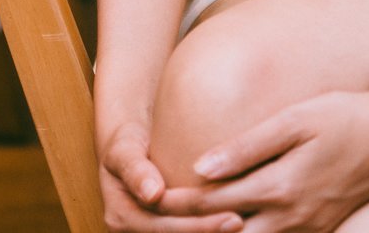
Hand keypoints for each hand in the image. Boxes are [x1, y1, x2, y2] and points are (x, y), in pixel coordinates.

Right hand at [98, 118, 240, 232]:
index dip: (201, 228)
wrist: (128, 152)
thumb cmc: (128, 144)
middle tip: (245, 223)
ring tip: (249, 227)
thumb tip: (153, 193)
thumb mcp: (124, 150)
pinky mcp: (162, 232)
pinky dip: (211, 232)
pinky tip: (244, 228)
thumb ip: (134, 169)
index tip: (234, 217)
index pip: (165, 230)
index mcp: (120, 220)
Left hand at [149, 83, 368, 231]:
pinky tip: (233, 223)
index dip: (179, 202)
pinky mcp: (321, 228)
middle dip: (194, 229)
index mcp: (281, 188)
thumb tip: (200, 168)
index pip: (214, 202)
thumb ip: (245, 147)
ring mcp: (309, 228)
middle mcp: (293, 217)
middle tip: (161, 219)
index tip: (151, 197)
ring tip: (189, 225)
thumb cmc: (341, 117)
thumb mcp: (292, 121)